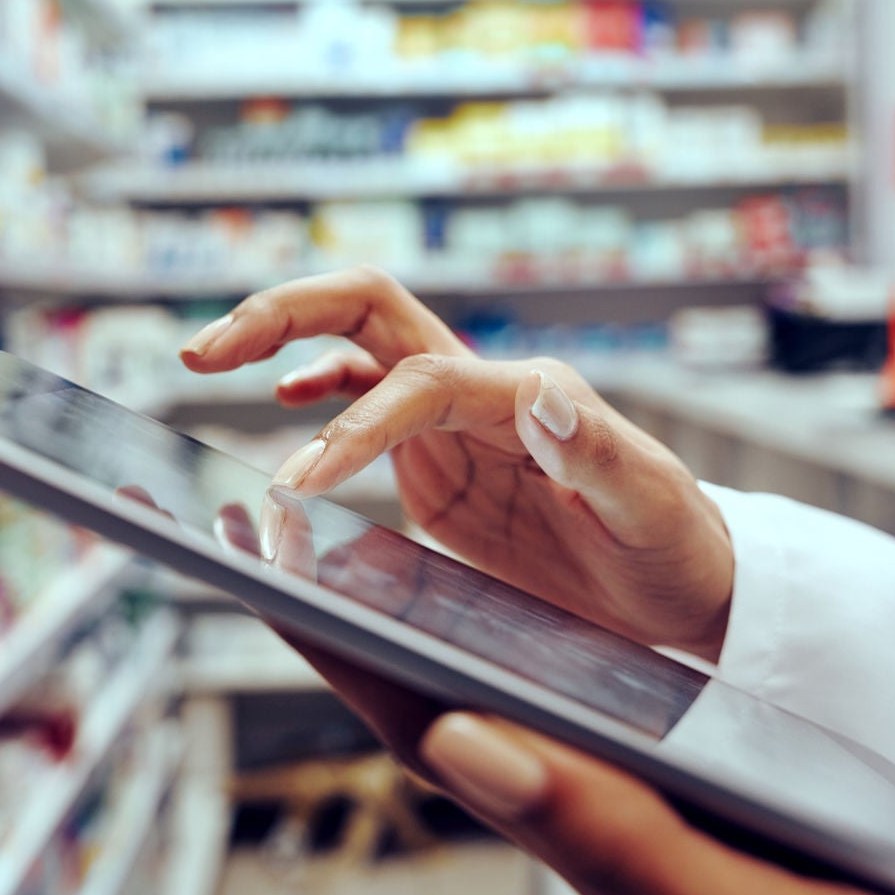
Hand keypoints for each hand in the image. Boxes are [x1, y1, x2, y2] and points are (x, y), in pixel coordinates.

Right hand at [180, 267, 734, 657]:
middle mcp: (486, 393)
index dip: (352, 423)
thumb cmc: (678, 549)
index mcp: (527, 395)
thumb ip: (599, 453)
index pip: (417, 380)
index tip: (299, 480)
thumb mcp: (652, 510)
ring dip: (284, 340)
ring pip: (359, 347)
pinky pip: (369, 400)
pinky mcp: (445, 460)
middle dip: (285, 315)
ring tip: (206, 361)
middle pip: (371, 310)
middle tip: (205, 351)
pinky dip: (318, 389)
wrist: (690, 584)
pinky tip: (281, 404)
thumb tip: (542, 389)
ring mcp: (460, 423)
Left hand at [208, 579, 894, 894]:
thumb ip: (615, 839)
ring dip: (431, 638)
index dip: (344, 647)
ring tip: (367, 566)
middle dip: (359, 627)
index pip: (438, 730)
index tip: (267, 562)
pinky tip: (527, 639)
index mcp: (596, 844)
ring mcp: (646, 825)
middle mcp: (602, 830)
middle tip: (286, 536)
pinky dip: (531, 664)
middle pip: (451, 713)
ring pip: (511, 716)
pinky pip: (585, 727)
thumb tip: (465, 741)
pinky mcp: (700, 818)